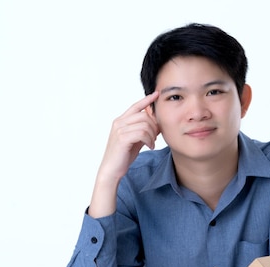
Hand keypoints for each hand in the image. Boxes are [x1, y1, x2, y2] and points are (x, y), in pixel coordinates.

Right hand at [88, 92, 159, 217]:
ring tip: (152, 143)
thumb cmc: (123, 155)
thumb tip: (157, 123)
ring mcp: (119, 130)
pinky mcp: (122, 138)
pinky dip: (149, 140)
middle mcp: (119, 122)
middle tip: (156, 137)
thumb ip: (143, 130)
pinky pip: (142, 133)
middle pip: (144, 115)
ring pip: (145, 124)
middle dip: (154, 126)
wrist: (112, 169)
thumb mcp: (136, 140)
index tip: (156, 94)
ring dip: (153, 135)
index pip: (135, 106)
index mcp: (121, 121)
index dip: (146, 100)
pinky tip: (150, 147)